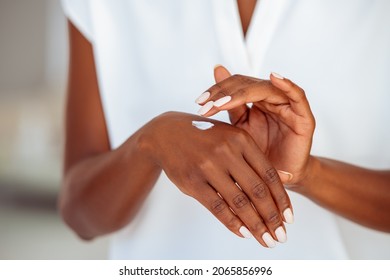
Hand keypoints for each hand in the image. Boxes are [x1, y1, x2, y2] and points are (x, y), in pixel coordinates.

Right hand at [141, 111, 293, 246]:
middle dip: (272, 218)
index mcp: (241, 139)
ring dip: (256, 226)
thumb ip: (257, 158)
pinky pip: (217, 207)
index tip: (289, 218)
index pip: (269, 175)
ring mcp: (207, 167)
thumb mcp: (232, 139)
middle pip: (257, 191)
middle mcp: (226, 151)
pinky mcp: (192, 181)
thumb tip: (287, 178)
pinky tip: (244, 233)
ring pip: (239, 202)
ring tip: (266, 240)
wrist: (166, 133)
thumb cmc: (205, 137)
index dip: (282, 199)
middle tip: (281, 236)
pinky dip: (232, 223)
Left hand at [196, 66, 314, 184]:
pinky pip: (298, 96)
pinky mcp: (303, 117)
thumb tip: (207, 90)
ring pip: (265, 88)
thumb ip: (229, 107)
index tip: (199, 103)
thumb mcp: (239, 131)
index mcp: (254, 101)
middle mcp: (270, 99)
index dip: (217, 91)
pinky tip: (274, 78)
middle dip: (224, 93)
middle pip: (247, 84)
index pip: (234, 86)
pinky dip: (288, 85)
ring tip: (222, 102)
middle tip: (205, 103)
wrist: (279, 179)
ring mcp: (287, 106)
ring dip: (242, 93)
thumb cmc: (258, 156)